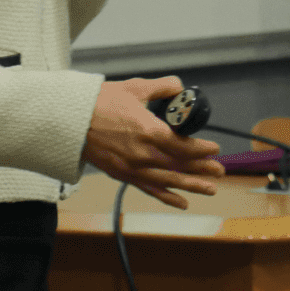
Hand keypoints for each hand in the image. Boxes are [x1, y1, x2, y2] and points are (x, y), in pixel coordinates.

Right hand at [82, 75, 221, 209]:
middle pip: (180, 166)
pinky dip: (167, 197)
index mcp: (149, 131)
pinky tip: (182, 203)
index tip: (214, 148)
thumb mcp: (135, 88)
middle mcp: (144, 154)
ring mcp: (133, 167)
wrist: (70, 120)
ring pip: (169, 181)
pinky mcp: (122, 174)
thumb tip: (179, 87)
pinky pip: (149, 189)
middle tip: (219, 171)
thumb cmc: (100, 102)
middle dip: (202, 170)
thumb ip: (161, 87)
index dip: (202, 149)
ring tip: (210, 190)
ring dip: (191, 186)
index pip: (184, 146)